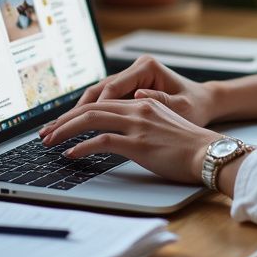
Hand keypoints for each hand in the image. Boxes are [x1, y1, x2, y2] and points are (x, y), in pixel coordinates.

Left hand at [39, 96, 218, 183]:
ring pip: (91, 119)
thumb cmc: (191, 146)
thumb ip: (146, 118)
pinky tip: (70, 153)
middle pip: (92, 107)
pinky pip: (102, 140)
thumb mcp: (166, 124)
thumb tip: (128, 117)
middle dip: (65, 120)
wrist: (209, 154)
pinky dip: (82, 146)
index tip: (62, 123)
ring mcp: (137, 124)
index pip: (103, 102)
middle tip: (46, 132)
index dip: (79, 112)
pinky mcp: (138, 143)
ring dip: (66, 130)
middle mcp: (138, 108)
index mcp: (144, 103)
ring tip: (50, 141)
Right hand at [42, 56, 216, 133]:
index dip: (92, 108)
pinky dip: (86, 116)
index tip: (76, 125)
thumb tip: (138, 96)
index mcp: (146, 67)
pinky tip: (69, 128)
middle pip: (97, 91)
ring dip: (74, 114)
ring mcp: (129, 78)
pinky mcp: (127, 89)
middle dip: (74, 112)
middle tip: (52, 129)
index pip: (112, 88)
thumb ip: (161, 101)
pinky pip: (102, 102)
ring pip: (95, 96)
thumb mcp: (182, 107)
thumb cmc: (196, 106)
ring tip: (53, 130)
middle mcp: (134, 69)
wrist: (205, 103)